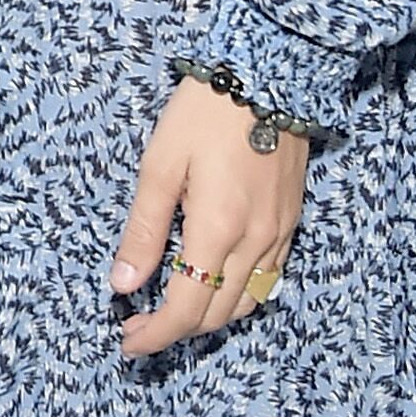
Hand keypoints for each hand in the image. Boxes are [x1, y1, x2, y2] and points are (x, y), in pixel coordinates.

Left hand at [110, 76, 306, 356]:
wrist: (268, 73)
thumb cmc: (205, 113)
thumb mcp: (159, 166)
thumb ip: (143, 230)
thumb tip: (123, 284)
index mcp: (218, 228)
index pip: (187, 308)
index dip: (156, 334)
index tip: (128, 342)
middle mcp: (256, 240)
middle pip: (217, 313)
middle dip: (176, 329)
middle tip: (140, 326)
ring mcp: (280, 232)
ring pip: (247, 301)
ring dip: (209, 315)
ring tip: (173, 309)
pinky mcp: (292, 220)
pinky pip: (269, 277)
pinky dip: (239, 293)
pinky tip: (213, 282)